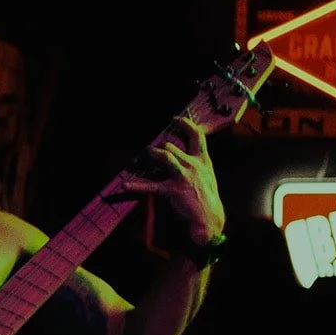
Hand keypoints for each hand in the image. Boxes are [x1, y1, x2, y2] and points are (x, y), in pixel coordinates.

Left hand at [112, 117, 223, 249]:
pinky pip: (151, 186)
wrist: (210, 216)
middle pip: (172, 146)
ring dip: (151, 153)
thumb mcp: (208, 174)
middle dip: (160, 147)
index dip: (186, 124)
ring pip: (165, 156)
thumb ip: (196, 162)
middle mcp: (193, 165)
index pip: (197, 136)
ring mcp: (183, 177)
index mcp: (203, 160)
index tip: (174, 118)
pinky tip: (125, 184)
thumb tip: (180, 152)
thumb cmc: (207, 195)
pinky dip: (137, 185)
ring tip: (144, 153)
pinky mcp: (172, 190)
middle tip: (150, 151)